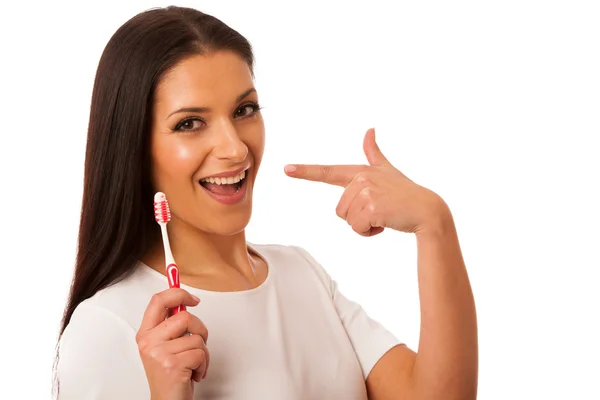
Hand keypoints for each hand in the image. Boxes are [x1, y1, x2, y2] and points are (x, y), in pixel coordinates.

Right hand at [136, 288, 208, 399]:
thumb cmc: (171, 374)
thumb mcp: (165, 345)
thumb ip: (171, 324)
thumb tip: (185, 302)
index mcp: (146, 333)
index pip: (158, 300)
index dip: (178, 293)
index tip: (192, 299)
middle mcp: (149, 342)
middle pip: (184, 316)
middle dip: (200, 329)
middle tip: (197, 343)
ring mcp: (159, 353)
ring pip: (197, 337)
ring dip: (203, 352)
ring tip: (192, 363)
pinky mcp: (172, 365)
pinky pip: (200, 353)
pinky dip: (203, 365)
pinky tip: (193, 373)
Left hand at [284, 128, 448, 236]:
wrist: (427, 210)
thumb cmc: (404, 193)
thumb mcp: (387, 170)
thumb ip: (374, 153)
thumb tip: (369, 129)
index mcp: (360, 172)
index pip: (328, 172)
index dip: (306, 171)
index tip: (287, 169)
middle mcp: (361, 179)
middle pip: (340, 211)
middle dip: (358, 218)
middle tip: (380, 210)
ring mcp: (366, 191)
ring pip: (348, 221)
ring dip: (365, 225)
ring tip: (384, 215)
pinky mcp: (371, 206)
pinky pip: (358, 228)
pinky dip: (370, 232)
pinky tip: (386, 222)